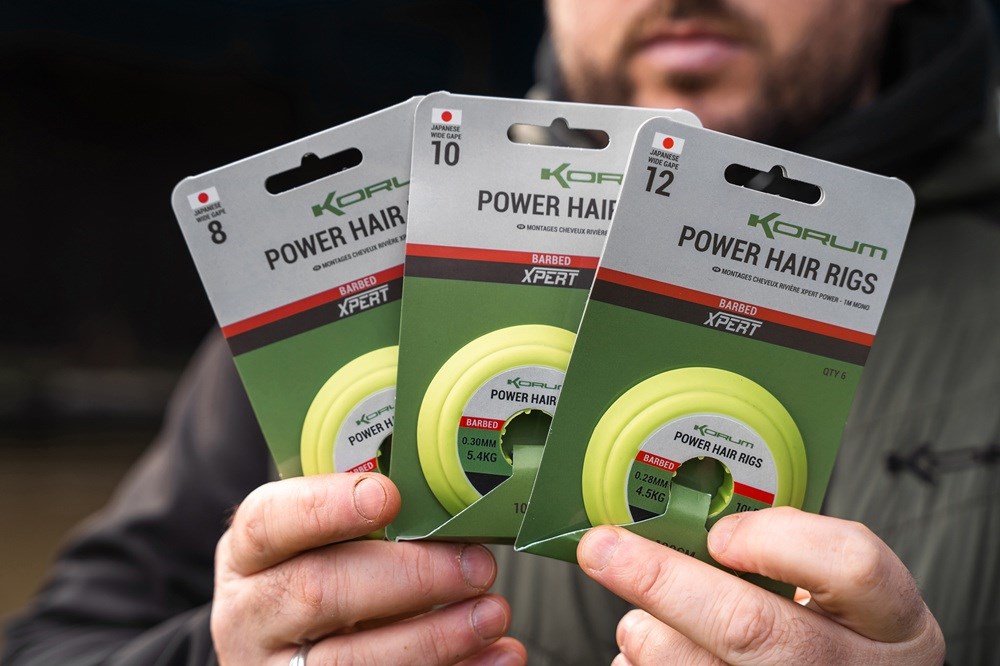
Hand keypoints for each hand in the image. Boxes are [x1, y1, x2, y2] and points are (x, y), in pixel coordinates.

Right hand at [212, 473, 526, 664]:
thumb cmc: (311, 577)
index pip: (268, 523)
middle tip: (475, 565)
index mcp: (248, 555)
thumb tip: (447, 499)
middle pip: (319, 592)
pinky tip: (496, 656)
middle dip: (409, 577)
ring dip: (434, 637)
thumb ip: (359, 518)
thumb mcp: (311, 543)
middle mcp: (252, 615)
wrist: (278, 653)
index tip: (387, 496)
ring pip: (351, 660)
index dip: (326, 508)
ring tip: (492, 614)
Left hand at [578, 507, 944, 664]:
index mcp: (891, 622)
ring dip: (647, 636)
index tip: (718, 534)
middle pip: (748, 627)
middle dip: (660, 580)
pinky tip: (653, 656)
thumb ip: (789, 554)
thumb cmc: (835, 639)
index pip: (849, 565)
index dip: (775, 542)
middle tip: (603, 549)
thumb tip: (689, 522)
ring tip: (642, 621)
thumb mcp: (843, 595)